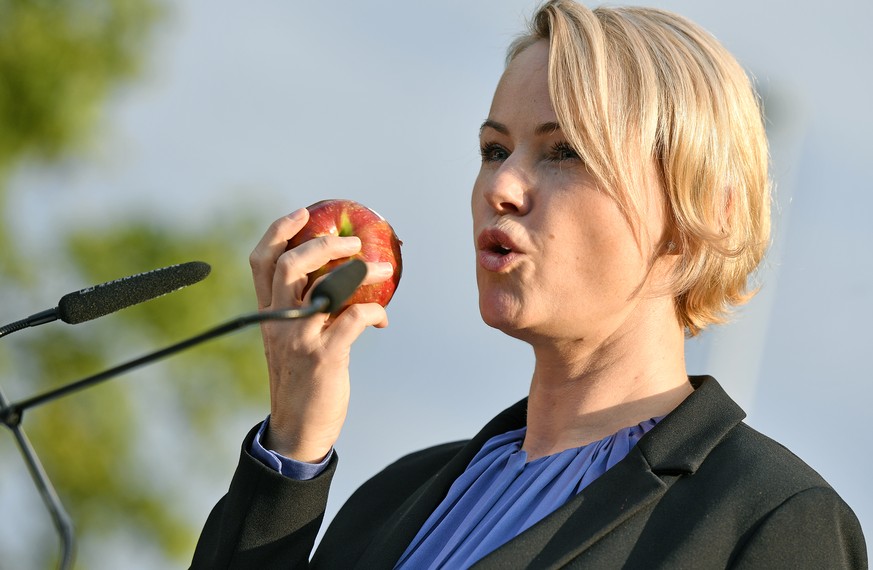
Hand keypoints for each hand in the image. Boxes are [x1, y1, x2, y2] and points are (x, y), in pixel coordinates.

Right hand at [249, 208, 392, 461]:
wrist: (298, 428)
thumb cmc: (301, 378)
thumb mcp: (292, 338)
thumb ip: (304, 308)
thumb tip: (341, 277)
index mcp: (268, 312)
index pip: (262, 261)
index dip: (279, 231)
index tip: (304, 213)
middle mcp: (278, 321)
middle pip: (290, 264)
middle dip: (323, 244)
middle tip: (353, 243)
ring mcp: (299, 338)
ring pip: (323, 287)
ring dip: (359, 272)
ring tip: (384, 268)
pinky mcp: (324, 357)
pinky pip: (353, 319)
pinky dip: (374, 312)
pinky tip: (382, 319)